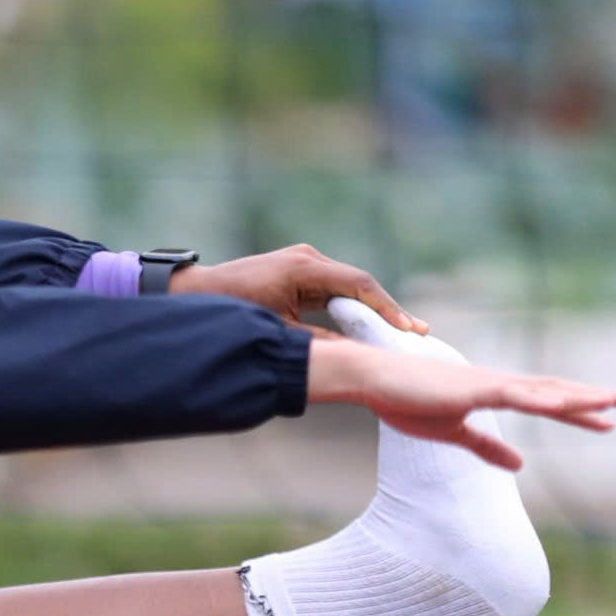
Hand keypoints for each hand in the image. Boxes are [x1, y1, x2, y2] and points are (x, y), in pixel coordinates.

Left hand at [171, 244, 427, 333]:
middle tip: (418, 333)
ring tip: (403, 331)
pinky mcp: (298, 270)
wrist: (196, 292)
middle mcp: (307, 258)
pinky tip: (370, 324)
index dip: (387, 308)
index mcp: (304, 268)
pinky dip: (352, 305)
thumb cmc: (231, 311)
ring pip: (349, 286)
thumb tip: (354, 357)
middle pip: (359, 284)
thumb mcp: (278, 332)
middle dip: (387, 309)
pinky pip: (334, 288)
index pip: (358, 285)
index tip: (409, 330)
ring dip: (372, 308)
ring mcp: (303, 261)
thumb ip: (317, 342)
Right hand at [307, 339, 615, 470]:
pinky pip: (513, 394)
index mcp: (493, 393)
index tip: (606, 420)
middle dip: (591, 397)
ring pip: (543, 390)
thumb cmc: (405, 402)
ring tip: (611, 401)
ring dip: (578, 396)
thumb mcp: (453, 431)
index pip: (544, 401)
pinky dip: (540, 399)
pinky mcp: (472, 389)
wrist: (373, 381)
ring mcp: (487, 383)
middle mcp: (498, 383)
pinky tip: (564, 404)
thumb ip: (487, 447)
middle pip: (554, 390)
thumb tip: (520, 464)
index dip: (577, 411)